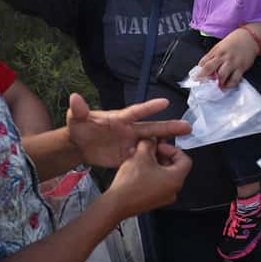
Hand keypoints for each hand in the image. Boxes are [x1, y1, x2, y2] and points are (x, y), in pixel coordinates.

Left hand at [65, 93, 190, 167]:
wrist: (79, 146)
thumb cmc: (80, 127)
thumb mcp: (76, 118)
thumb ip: (78, 110)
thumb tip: (73, 98)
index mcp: (120, 119)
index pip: (136, 112)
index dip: (149, 108)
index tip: (165, 103)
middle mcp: (129, 130)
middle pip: (151, 128)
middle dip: (169, 127)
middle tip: (187, 127)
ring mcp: (130, 144)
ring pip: (152, 144)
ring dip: (167, 144)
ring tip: (185, 143)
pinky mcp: (127, 157)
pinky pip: (144, 159)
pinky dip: (154, 161)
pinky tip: (168, 164)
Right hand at [105, 139, 190, 217]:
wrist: (117, 203)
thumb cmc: (130, 185)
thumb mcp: (141, 156)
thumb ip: (149, 144)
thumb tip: (151, 140)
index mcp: (176, 179)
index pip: (184, 159)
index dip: (172, 149)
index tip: (160, 146)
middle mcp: (173, 190)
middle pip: (174, 166)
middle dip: (161, 155)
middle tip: (150, 150)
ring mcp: (164, 197)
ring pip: (164, 174)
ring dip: (154, 164)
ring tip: (141, 159)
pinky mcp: (154, 200)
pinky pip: (157, 183)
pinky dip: (150, 174)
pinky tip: (138, 169)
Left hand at [197, 27, 258, 87]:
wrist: (250, 38)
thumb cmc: (234, 41)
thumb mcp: (220, 45)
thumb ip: (212, 55)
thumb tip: (204, 66)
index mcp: (217, 51)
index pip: (204, 62)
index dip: (199, 71)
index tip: (196, 78)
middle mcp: (224, 57)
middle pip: (210, 69)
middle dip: (204, 78)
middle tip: (202, 84)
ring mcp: (233, 63)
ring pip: (222, 76)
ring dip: (216, 83)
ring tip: (215, 87)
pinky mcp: (241, 68)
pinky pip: (234, 79)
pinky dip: (229, 84)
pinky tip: (226, 86)